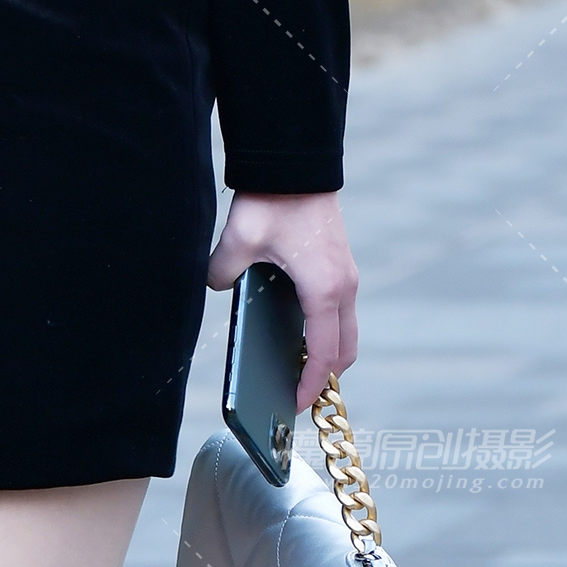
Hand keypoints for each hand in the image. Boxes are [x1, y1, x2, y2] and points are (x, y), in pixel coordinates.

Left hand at [209, 189, 359, 405]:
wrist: (296, 163)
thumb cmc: (273, 201)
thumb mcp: (237, 241)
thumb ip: (222, 273)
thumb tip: (219, 287)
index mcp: (323, 289)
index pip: (323, 353)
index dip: (311, 384)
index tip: (297, 404)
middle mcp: (344, 287)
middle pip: (346, 349)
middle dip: (326, 377)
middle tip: (297, 396)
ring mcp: (347, 276)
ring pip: (347, 330)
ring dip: (329, 354)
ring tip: (298, 371)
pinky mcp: (341, 266)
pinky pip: (341, 311)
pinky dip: (328, 331)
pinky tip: (297, 334)